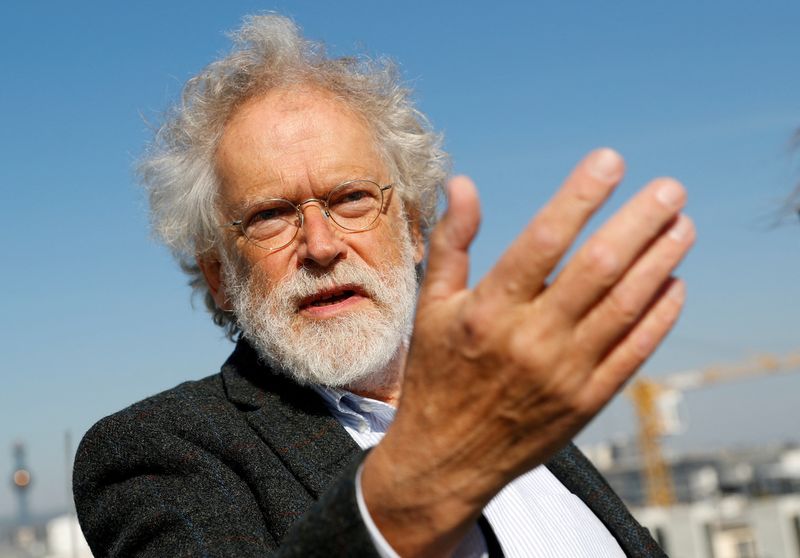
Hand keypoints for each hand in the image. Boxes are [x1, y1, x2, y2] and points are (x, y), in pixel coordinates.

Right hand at [363, 148, 693, 556]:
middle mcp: (530, 341)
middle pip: (598, 269)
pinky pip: (635, 351)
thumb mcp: (431, 306)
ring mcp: (565, 374)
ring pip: (626, 306)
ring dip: (660, 261)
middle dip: (640, 222)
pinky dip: (660, 315)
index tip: (610, 161)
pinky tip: (674, 283)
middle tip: (670, 189)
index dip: (580, 197)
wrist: (448, 458)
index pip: (542, 241)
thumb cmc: (437, 373)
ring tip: (682, 225)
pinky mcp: (588, 401)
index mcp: (487, 312)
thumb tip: (462, 183)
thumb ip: (452, 243)